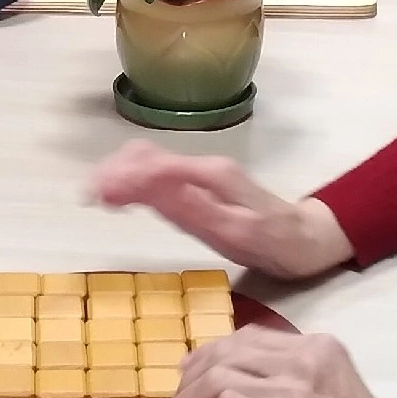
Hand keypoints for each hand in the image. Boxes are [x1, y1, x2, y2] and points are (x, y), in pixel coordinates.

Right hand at [89, 139, 352, 279]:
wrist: (308, 238)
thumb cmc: (277, 242)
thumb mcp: (239, 232)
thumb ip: (196, 209)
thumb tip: (152, 186)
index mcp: (210, 176)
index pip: (155, 165)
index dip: (122, 176)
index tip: (95, 194)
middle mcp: (202, 167)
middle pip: (146, 156)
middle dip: (113, 171)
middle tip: (88, 197)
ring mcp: (200, 174)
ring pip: (149, 160)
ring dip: (118, 172)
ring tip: (96, 195)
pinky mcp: (199, 184)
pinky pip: (158, 172)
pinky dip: (132, 179)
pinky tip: (121, 195)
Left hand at [164, 328, 396, 397]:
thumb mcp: (334, 390)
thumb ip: (294, 377)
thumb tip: (243, 385)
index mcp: (320, 347)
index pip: (252, 336)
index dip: (214, 352)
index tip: (194, 371)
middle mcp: (305, 357)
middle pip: (229, 349)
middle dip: (194, 373)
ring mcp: (293, 386)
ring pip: (218, 374)